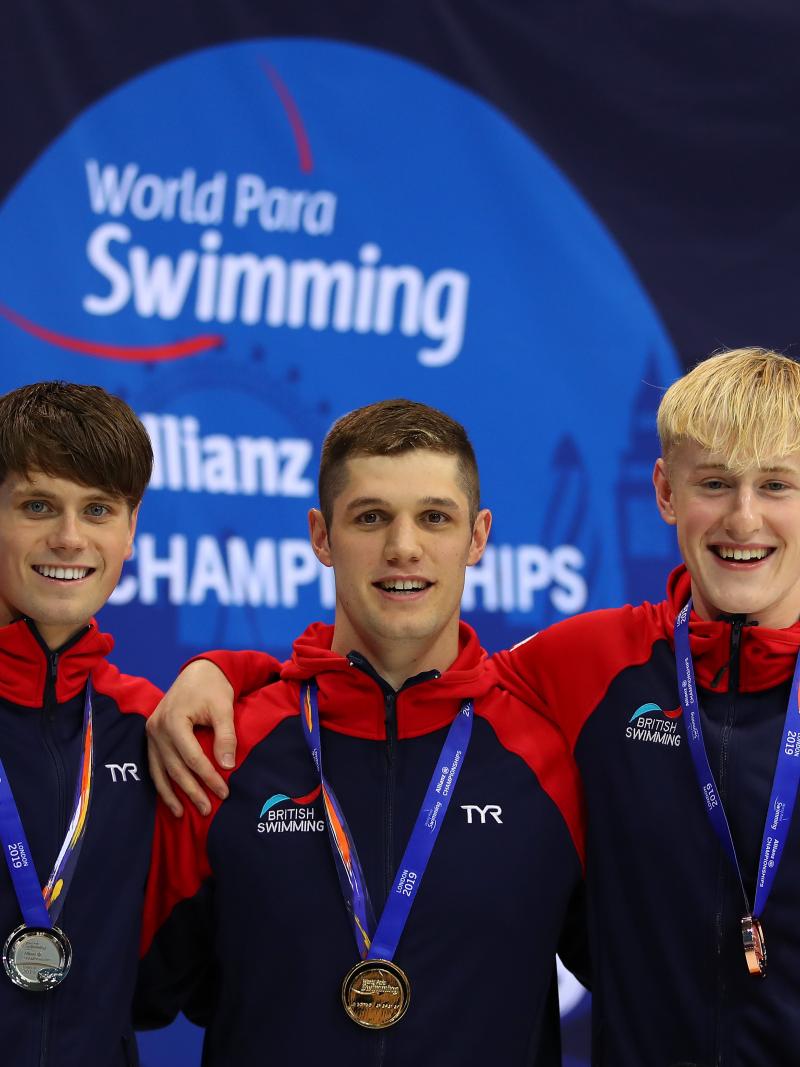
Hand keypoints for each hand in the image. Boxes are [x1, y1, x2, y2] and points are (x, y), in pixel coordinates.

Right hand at [146, 659, 236, 816]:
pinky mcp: (151, 736)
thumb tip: (227, 766)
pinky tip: (170, 798)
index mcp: (174, 720)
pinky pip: (154, 764)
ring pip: (160, 770)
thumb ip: (225, 736)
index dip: (208, 777)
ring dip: (171, 794)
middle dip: (191, 791)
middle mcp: (157, 729)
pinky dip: (161, 783)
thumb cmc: (212, 688)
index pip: (192, 757)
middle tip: (207, 810)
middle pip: (175, 768)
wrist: (198, 671)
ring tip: (182, 814)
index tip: (224, 792)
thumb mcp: (223, 708)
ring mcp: (151, 733)